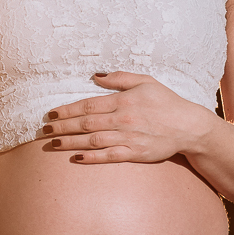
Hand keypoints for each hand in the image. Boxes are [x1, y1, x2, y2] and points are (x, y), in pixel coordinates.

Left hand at [41, 72, 212, 164]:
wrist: (189, 126)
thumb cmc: (166, 101)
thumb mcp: (145, 81)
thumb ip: (119, 78)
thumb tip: (95, 76)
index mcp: (124, 101)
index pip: (88, 106)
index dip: (67, 110)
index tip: (51, 114)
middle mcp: (123, 120)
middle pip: (86, 124)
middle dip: (63, 127)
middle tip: (44, 130)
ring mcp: (129, 138)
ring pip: (93, 141)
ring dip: (71, 142)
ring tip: (53, 143)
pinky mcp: (135, 154)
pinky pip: (109, 156)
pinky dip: (92, 158)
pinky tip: (76, 158)